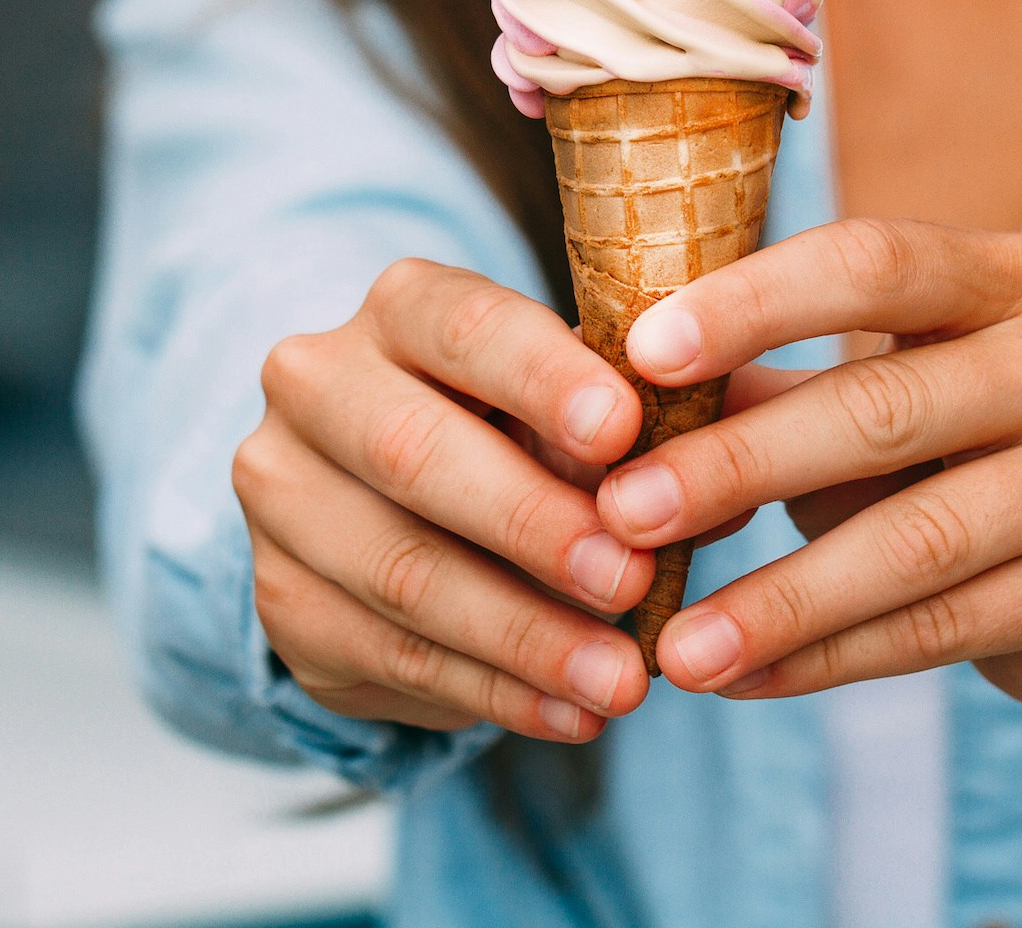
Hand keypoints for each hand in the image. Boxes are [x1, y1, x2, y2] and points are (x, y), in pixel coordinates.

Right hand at [233, 260, 655, 741]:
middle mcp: (318, 384)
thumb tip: (738, 466)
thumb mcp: (574, 404)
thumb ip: (648, 424)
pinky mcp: (283, 601)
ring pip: (403, 572)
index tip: (623, 432)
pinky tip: (573, 713)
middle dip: (533, 524)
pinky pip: (392, 656)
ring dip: (525, 636)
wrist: (384, 502)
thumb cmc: (516, 431)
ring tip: (623, 680)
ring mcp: (285, 495)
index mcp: (402, 307)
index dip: (542, 378)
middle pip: (413, 452)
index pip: (465, 326)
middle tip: (633, 581)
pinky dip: (495, 693)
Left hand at [592, 219, 1021, 702]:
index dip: (754, 304)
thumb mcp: (873, 384)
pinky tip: (746, 679)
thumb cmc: (950, 439)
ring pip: (919, 541)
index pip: (871, 262)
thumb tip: (608, 409)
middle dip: (739, 466)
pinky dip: (831, 659)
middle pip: (885, 408)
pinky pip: (948, 629)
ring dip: (780, 598)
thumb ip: (762, 386)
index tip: (642, 355)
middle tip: (622, 516)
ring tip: (675, 647)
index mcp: (1003, 274)